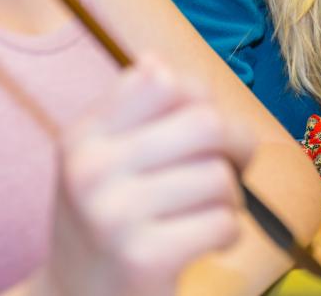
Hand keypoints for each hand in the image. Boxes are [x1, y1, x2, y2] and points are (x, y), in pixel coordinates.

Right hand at [39, 56, 253, 295]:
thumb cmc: (111, 219)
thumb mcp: (106, 159)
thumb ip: (137, 110)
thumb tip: (158, 62)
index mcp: (84, 136)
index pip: (167, 82)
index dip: (203, 101)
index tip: (203, 130)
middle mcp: (91, 170)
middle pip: (206, 123)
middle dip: (237, 144)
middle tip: (233, 167)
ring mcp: (115, 215)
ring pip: (219, 177)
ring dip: (229, 199)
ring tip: (204, 213)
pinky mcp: (144, 258)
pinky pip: (224, 223)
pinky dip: (227, 233)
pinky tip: (202, 242)